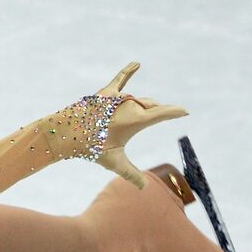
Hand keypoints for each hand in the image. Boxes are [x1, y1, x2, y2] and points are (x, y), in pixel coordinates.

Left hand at [92, 61, 188, 188]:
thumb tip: (143, 188)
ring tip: (116, 125)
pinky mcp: (105, 93)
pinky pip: (120, 80)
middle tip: (124, 132)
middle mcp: (130, 105)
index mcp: (136, 120)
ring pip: (137, 100)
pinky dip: (128, 71)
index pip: (163, 113)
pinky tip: (136, 63)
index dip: (175, 112)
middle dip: (147, 116)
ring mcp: (118, 97)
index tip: (186, 112)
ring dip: (136, 109)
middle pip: (150, 107)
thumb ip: (131, 173)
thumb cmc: (91, 149)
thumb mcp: (114, 162)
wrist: (66, 133)